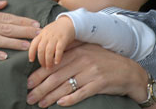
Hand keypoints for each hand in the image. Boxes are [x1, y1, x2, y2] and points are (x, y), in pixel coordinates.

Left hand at [26, 43, 148, 107]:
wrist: (127, 71)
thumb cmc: (103, 61)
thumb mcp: (86, 51)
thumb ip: (70, 53)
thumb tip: (49, 60)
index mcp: (76, 52)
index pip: (52, 64)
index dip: (38, 75)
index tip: (27, 83)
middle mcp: (82, 60)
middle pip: (56, 76)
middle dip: (40, 88)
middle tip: (29, 97)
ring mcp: (90, 72)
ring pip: (65, 86)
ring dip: (50, 97)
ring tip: (39, 104)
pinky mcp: (99, 84)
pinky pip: (81, 93)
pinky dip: (70, 99)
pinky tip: (60, 104)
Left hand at [28, 16, 74, 68]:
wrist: (69, 22)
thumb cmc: (56, 30)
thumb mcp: (46, 32)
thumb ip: (41, 40)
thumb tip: (36, 52)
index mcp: (42, 34)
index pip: (34, 43)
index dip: (31, 52)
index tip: (31, 60)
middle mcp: (47, 35)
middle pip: (41, 49)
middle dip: (41, 59)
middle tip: (43, 66)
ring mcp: (55, 37)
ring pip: (48, 50)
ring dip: (48, 60)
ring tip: (49, 67)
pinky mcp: (63, 39)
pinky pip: (59, 49)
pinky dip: (57, 56)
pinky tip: (57, 62)